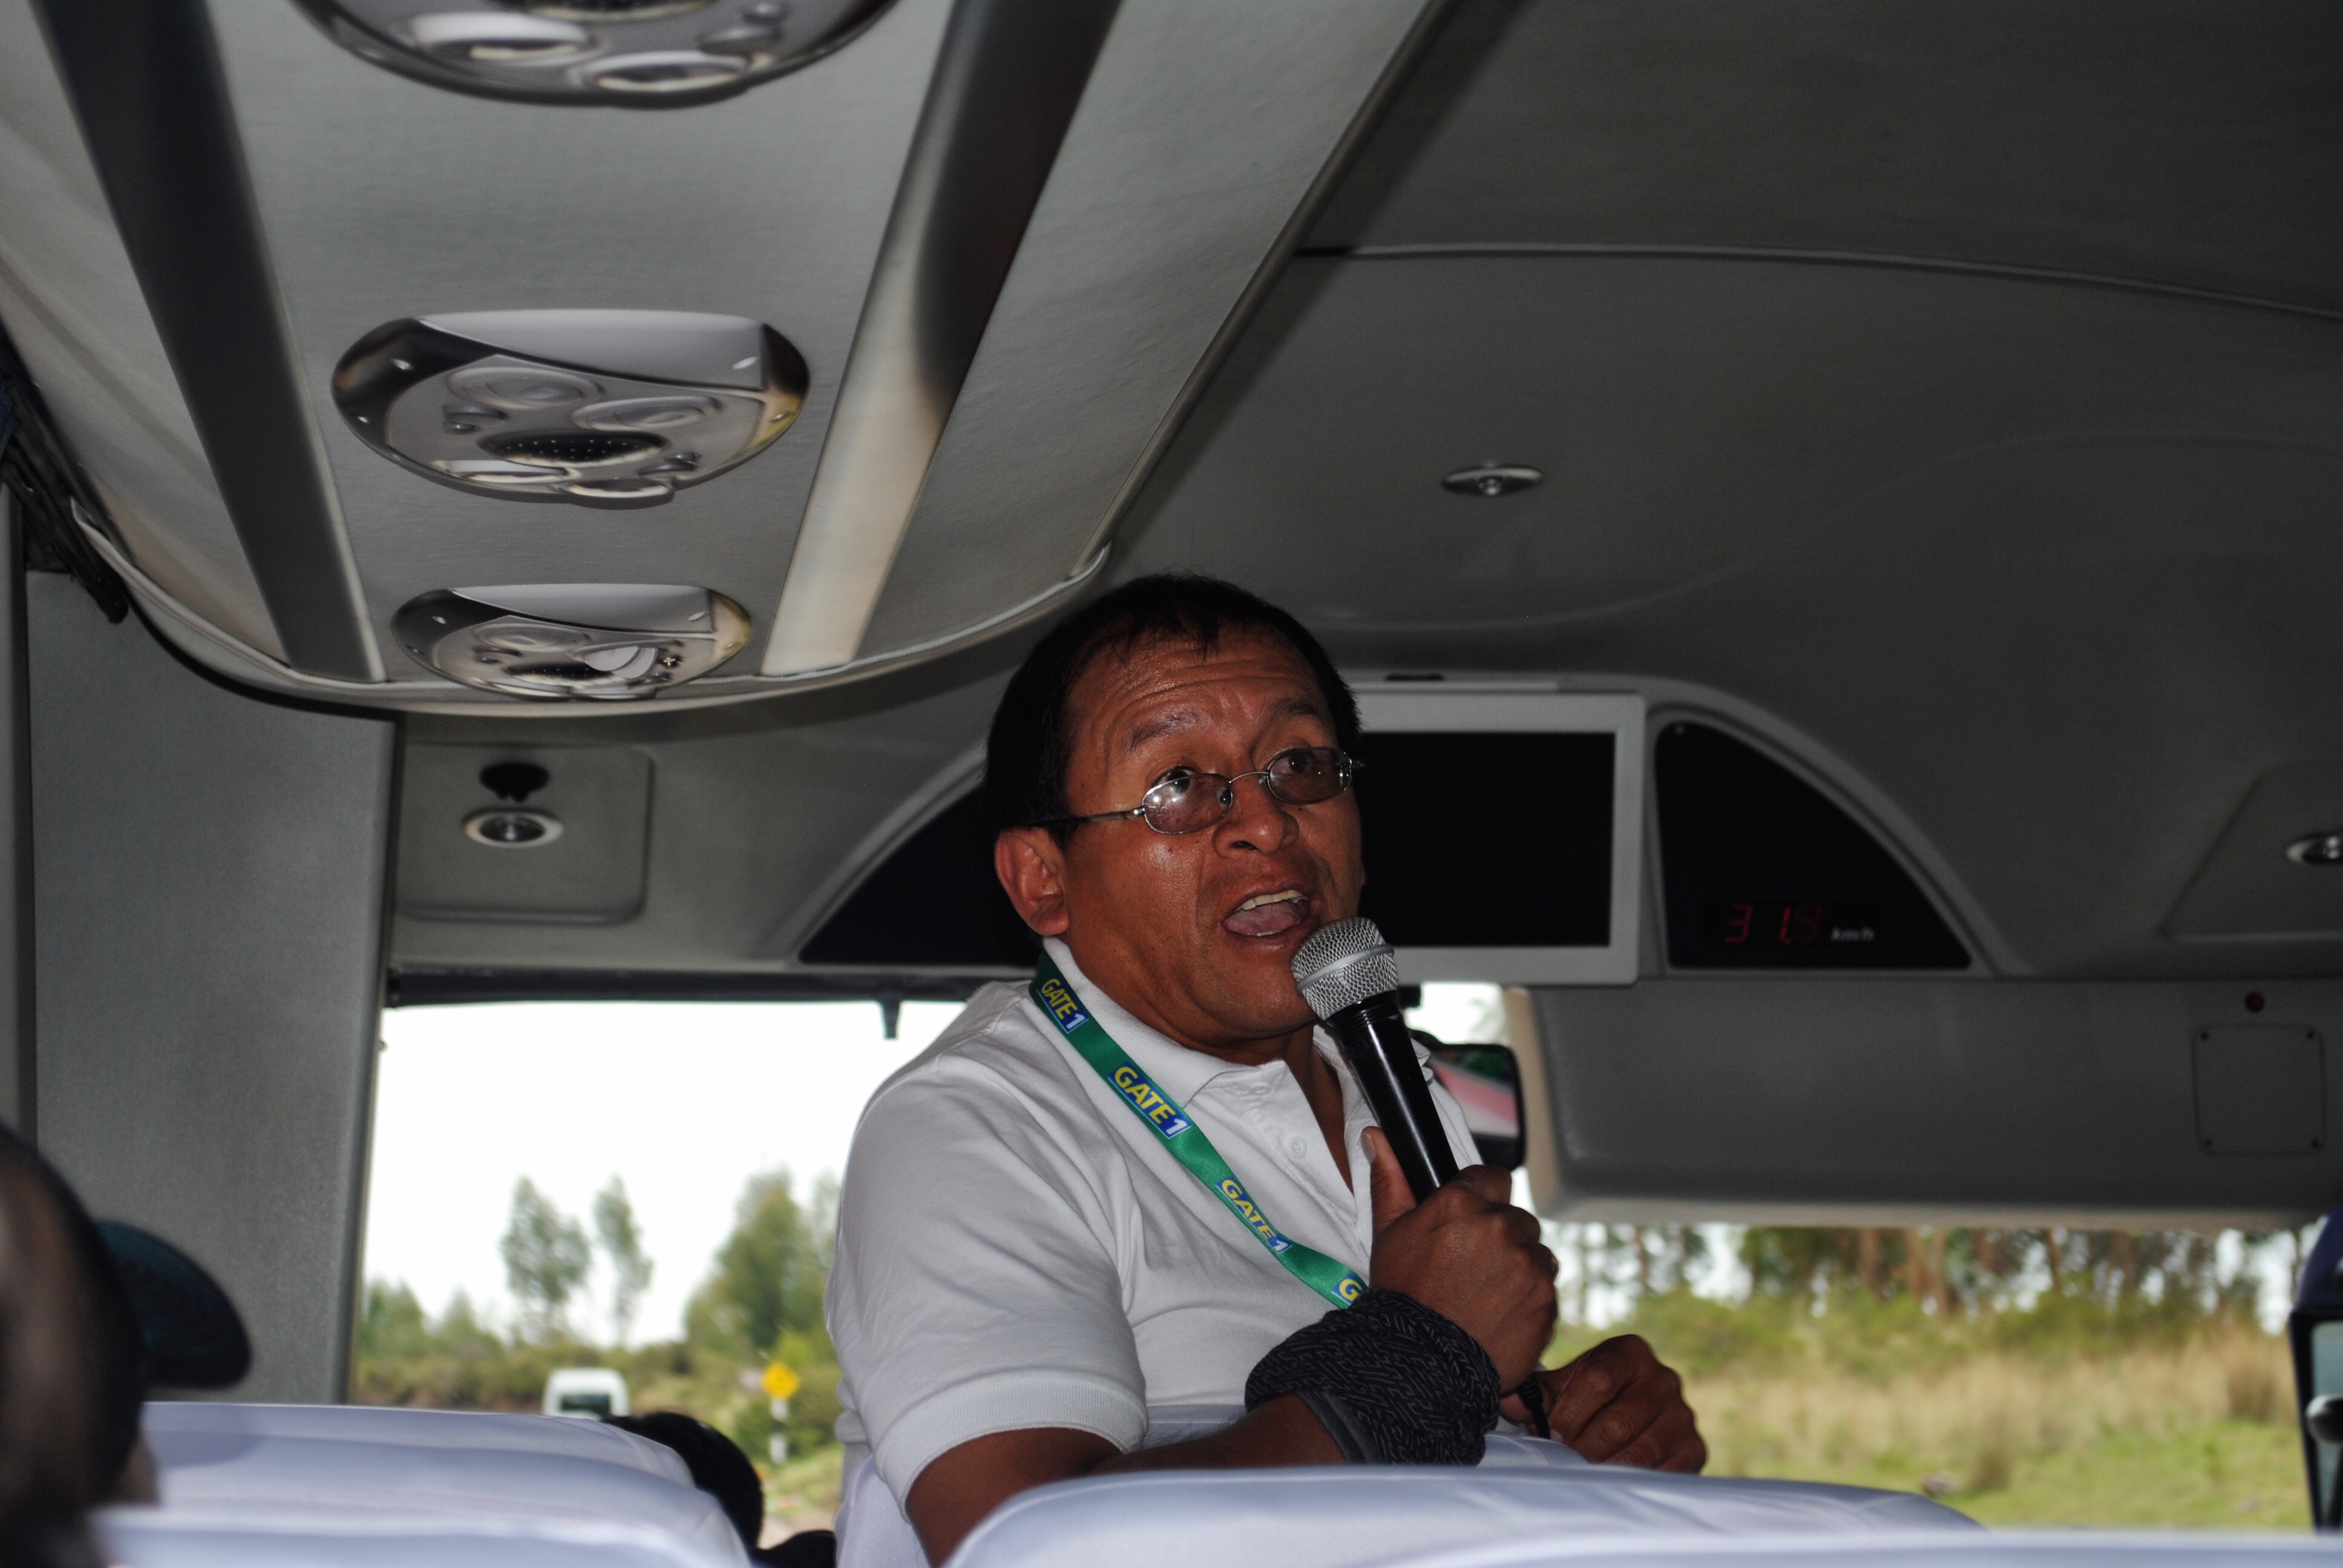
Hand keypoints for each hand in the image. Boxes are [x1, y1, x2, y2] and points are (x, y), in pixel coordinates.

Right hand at [1363, 1126, 1557, 1387]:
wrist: (1420, 1363)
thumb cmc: (1403, 1296)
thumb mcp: (1389, 1233)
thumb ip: (1391, 1180)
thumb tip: (1379, 1137)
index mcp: (1462, 1203)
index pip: (1492, 1178)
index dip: (1481, 1199)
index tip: (1469, 1222)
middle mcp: (1501, 1226)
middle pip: (1516, 1217)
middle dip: (1501, 1235)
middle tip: (1472, 1267)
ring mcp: (1528, 1263)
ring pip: (1535, 1251)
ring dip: (1519, 1265)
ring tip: (1487, 1294)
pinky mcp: (1546, 1298)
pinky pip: (1547, 1287)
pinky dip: (1531, 1298)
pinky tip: (1502, 1314)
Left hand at [1505, 1334, 1704, 1471]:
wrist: (1633, 1418)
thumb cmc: (1591, 1399)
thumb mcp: (1567, 1386)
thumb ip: (1538, 1393)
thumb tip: (1507, 1400)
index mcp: (1631, 1352)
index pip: (1599, 1378)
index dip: (1570, 1411)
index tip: (1550, 1433)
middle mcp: (1664, 1379)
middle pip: (1619, 1420)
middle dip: (1583, 1445)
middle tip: (1563, 1460)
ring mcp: (1683, 1415)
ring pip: (1638, 1451)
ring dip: (1604, 1467)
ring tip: (1582, 1473)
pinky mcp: (1694, 1449)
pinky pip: (1660, 1472)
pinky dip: (1631, 1481)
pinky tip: (1611, 1482)